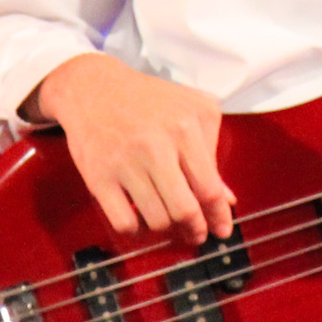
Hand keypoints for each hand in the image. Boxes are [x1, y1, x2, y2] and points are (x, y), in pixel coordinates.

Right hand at [26, 54, 236, 243]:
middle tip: (196, 233)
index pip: (209, 188)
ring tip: (169, 222)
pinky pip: (124, 223)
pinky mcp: (99, 178)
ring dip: (168, 229)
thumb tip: (227, 198)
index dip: (218, 215)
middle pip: (185, 210)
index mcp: (184, 129)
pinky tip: (141, 219)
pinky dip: (137, 230)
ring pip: (157, 220)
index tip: (222, 229)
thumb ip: (211, 152)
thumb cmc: (148, 100)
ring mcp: (125, 164)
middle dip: (195, 229)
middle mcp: (155, 147)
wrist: (94, 88)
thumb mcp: (192, 111)